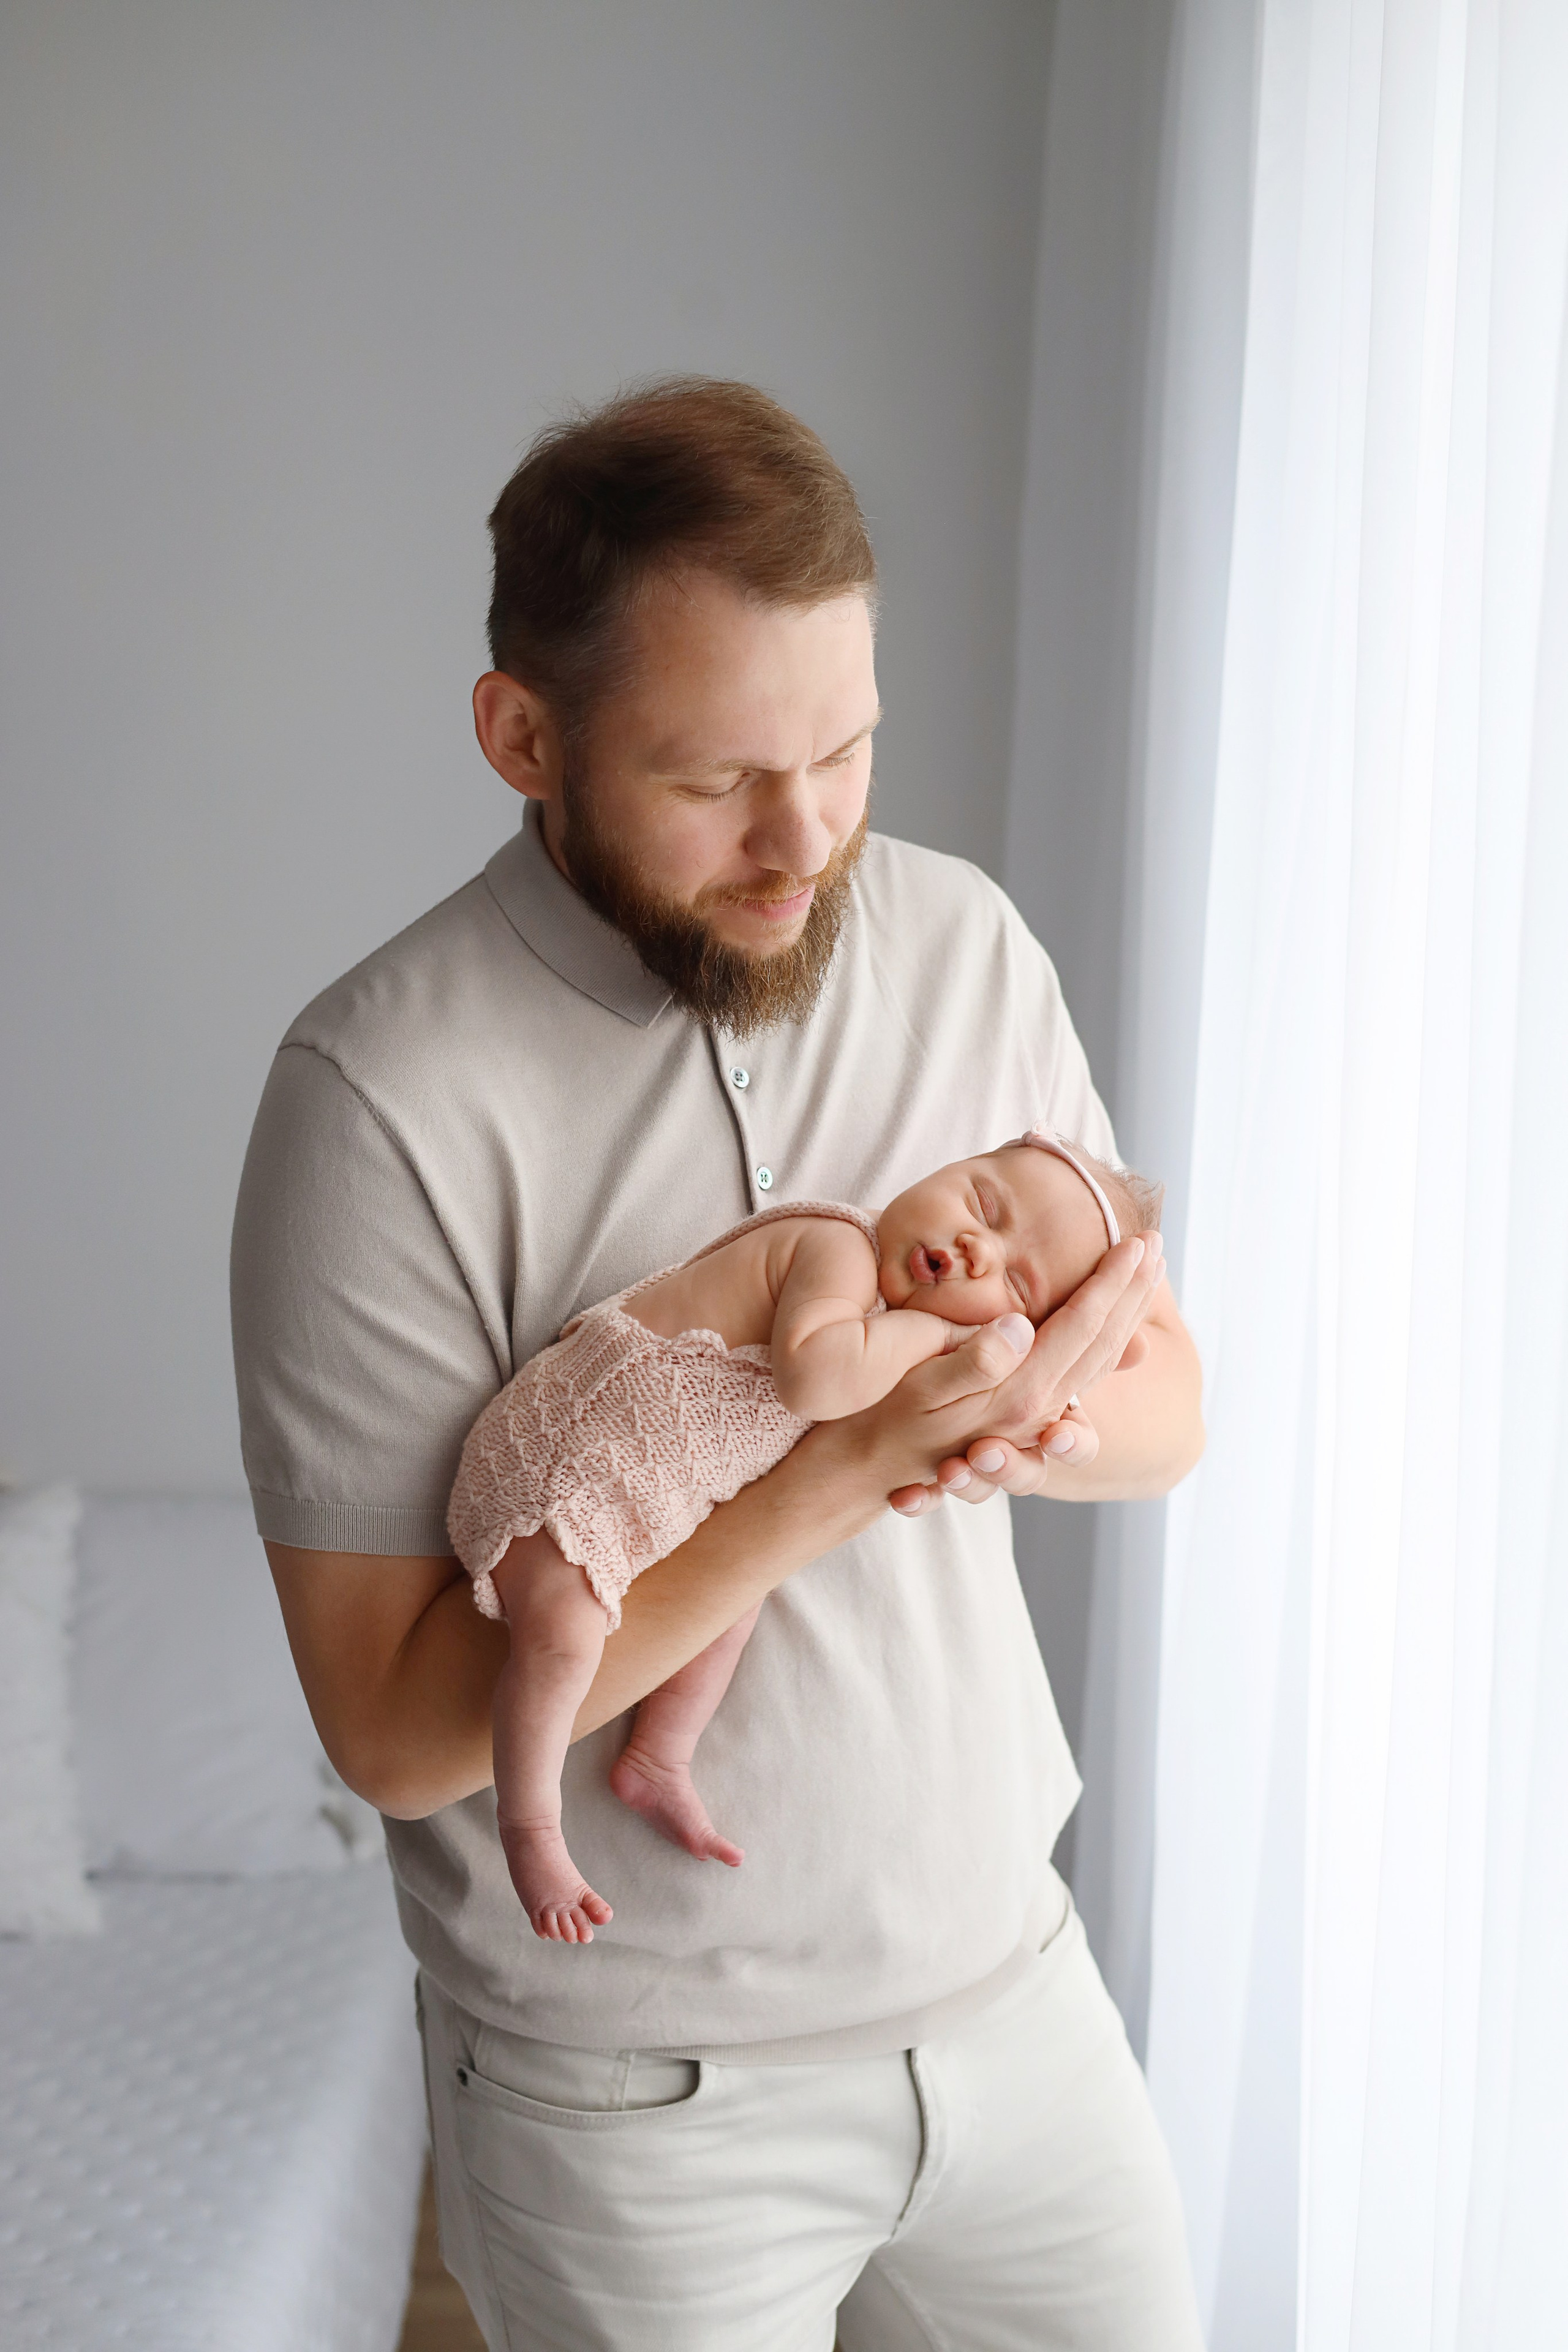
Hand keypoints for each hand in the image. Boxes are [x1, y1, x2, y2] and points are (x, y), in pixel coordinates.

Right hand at [881, 1231, 1165, 1514]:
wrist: (863, 1472)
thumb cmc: (883, 1420)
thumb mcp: (920, 1389)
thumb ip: (974, 1361)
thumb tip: (1021, 1326)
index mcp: (1020, 1391)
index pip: (1080, 1325)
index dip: (1111, 1280)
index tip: (1139, 1240)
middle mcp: (1039, 1408)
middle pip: (1103, 1341)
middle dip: (1132, 1291)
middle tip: (1157, 1245)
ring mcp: (1036, 1417)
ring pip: (1098, 1361)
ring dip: (1126, 1316)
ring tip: (1144, 1278)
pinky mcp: (1024, 1419)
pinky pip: (1079, 1379)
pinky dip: (1105, 1345)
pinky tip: (1112, 1327)